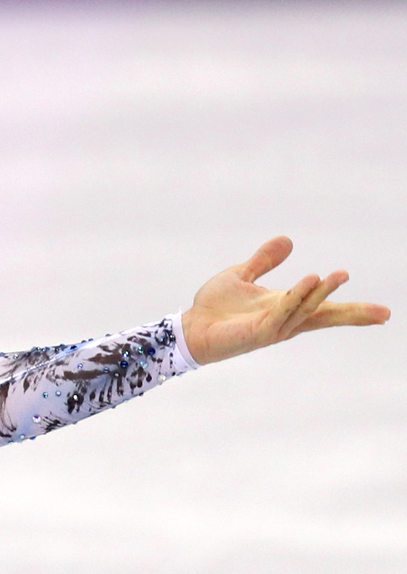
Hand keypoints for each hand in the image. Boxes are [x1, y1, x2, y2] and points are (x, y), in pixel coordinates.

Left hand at [182, 237, 389, 363]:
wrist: (189, 328)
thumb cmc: (215, 308)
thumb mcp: (242, 276)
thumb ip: (264, 261)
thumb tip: (287, 241)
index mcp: (286, 307)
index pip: (325, 309)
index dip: (353, 311)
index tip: (385, 314)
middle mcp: (285, 320)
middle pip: (325, 317)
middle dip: (352, 314)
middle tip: (384, 313)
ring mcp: (272, 328)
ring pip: (305, 311)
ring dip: (322, 294)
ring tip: (338, 275)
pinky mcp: (257, 332)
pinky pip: (281, 312)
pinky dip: (296, 297)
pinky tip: (309, 281)